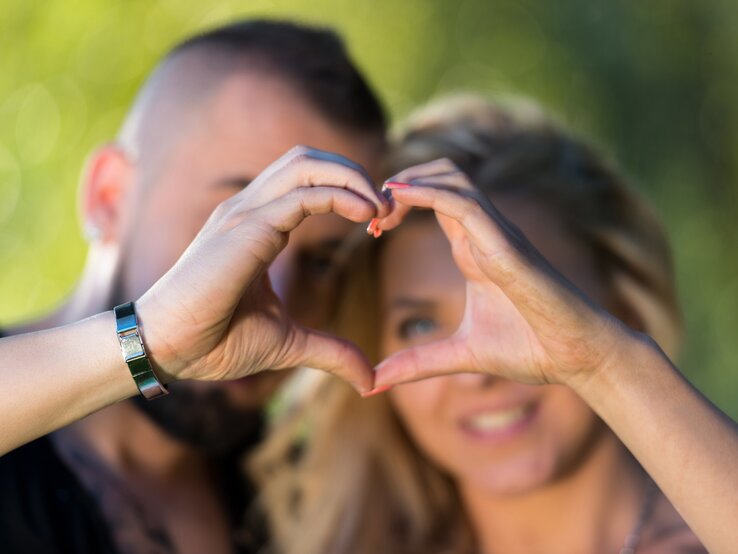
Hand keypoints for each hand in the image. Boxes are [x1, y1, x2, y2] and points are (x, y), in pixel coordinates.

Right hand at [136, 146, 389, 393]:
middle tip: (388, 209)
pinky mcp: (246, 228)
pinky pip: (303, 195)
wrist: (167, 349)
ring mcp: (245, 212)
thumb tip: (369, 377)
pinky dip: (341, 196)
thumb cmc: (216, 342)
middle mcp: (250, 208)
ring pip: (306, 163)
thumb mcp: (288, 343)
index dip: (349, 192)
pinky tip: (367, 217)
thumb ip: (330, 351)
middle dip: (355, 173)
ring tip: (381, 209)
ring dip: (352, 177)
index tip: (380, 223)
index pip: (307, 181)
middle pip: (309, 158)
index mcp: (257, 225)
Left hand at [372, 159, 638, 388]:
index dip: (400, 203)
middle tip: (370, 213)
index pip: (436, 201)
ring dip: (410, 181)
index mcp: (475, 249)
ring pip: (452, 178)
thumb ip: (417, 363)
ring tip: (380, 205)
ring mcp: (499, 234)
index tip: (372, 229)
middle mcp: (486, 232)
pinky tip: (397, 198)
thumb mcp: (461, 355)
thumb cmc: (532, 349)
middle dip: (401, 181)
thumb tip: (373, 383)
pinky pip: (465, 205)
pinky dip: (429, 194)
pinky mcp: (508, 247)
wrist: (579, 358)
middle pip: (442, 175)